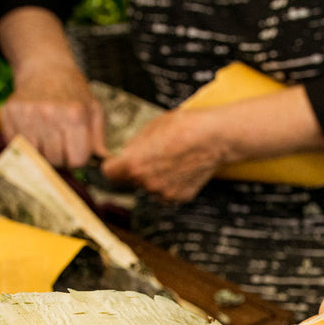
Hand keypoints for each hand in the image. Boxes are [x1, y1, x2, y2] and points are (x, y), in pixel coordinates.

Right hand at [0, 67, 107, 169]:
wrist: (45, 68)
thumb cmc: (72, 92)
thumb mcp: (94, 110)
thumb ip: (99, 138)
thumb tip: (103, 160)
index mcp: (75, 114)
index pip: (76, 159)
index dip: (77, 157)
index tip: (75, 148)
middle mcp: (49, 113)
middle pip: (54, 160)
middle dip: (59, 156)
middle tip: (60, 142)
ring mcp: (27, 113)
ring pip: (33, 155)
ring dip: (40, 152)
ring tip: (46, 137)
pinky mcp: (9, 112)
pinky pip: (15, 145)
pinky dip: (24, 144)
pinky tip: (32, 130)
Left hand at [100, 108, 232, 201]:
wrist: (214, 137)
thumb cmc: (184, 127)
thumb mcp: (150, 127)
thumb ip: (133, 146)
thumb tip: (125, 154)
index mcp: (134, 164)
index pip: (108, 173)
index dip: (112, 165)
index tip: (116, 162)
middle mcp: (147, 183)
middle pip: (130, 181)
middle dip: (135, 170)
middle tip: (152, 155)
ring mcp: (164, 193)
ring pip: (149, 187)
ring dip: (154, 177)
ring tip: (170, 159)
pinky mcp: (179, 197)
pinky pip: (166, 191)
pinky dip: (170, 183)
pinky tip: (181, 167)